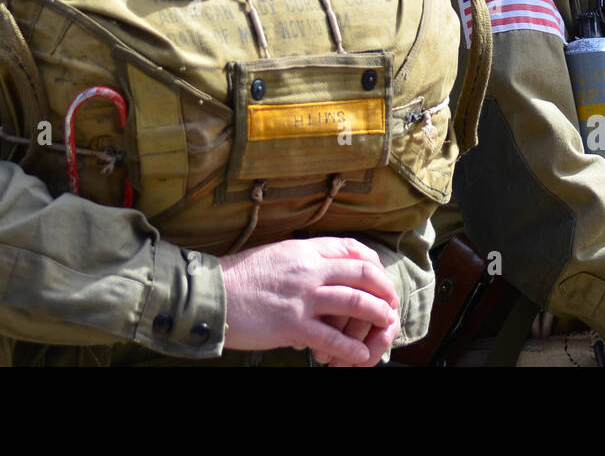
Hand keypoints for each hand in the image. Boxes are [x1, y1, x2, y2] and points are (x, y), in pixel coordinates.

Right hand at [220, 238, 400, 365]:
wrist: (213, 293)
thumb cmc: (241, 276)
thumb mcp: (277, 255)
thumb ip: (303, 261)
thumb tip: (323, 271)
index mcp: (305, 250)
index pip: (352, 249)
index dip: (373, 264)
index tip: (380, 277)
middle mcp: (309, 269)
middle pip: (361, 273)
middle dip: (383, 288)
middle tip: (391, 301)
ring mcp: (303, 297)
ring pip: (354, 302)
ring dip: (376, 314)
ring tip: (386, 323)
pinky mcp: (293, 325)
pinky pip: (331, 337)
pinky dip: (351, 348)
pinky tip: (360, 355)